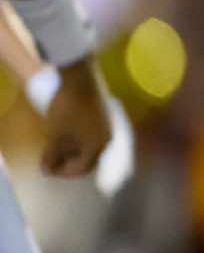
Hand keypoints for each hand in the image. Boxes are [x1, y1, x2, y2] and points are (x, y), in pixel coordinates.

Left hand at [39, 59, 110, 177]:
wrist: (79, 81)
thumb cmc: (67, 110)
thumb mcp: (55, 135)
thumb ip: (52, 156)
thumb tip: (47, 170)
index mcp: (97, 148)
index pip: (81, 169)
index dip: (62, 172)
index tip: (47, 168)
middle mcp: (106, 141)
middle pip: (88, 159)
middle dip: (69, 162)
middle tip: (52, 159)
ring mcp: (107, 128)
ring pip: (90, 147)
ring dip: (74, 150)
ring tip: (57, 145)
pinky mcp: (104, 117)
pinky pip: (92, 136)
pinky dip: (79, 139)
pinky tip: (67, 132)